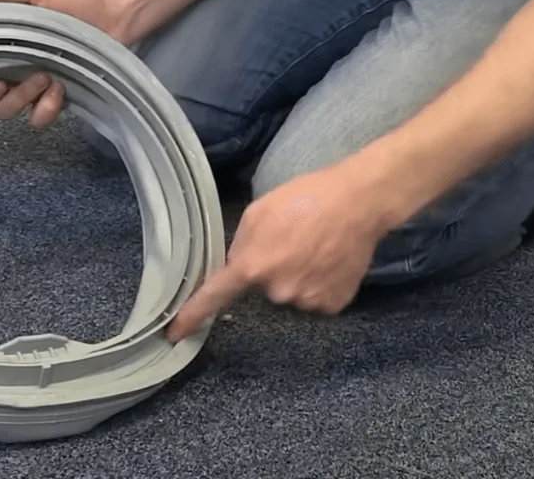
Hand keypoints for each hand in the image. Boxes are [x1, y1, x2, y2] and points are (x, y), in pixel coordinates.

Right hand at [0, 0, 125, 127]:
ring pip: (9, 111)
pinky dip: (45, 108)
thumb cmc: (77, 2)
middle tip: (11, 78)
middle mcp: (13, 72)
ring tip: (43, 75)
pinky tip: (58, 88)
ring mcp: (33, 89)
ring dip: (21, 98)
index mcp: (3, 47)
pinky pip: (39, 118)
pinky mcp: (54, 100)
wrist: (113, 15)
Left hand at [166, 164, 391, 341]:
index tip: (175, 334)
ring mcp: (308, 301)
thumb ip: (240, 246)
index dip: (193, 316)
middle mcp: (278, 291)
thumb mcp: (258, 213)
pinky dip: (318, 284)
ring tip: (312, 248)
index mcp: (253, 266)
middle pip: (262, 289)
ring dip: (295, 277)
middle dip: (269, 270)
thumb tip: (234, 267)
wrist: (358, 202)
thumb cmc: (305, 199)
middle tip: (289, 243)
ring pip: (289, 295)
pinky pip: (314, 299)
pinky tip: (327, 260)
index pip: (215, 297)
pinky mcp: (333, 305)